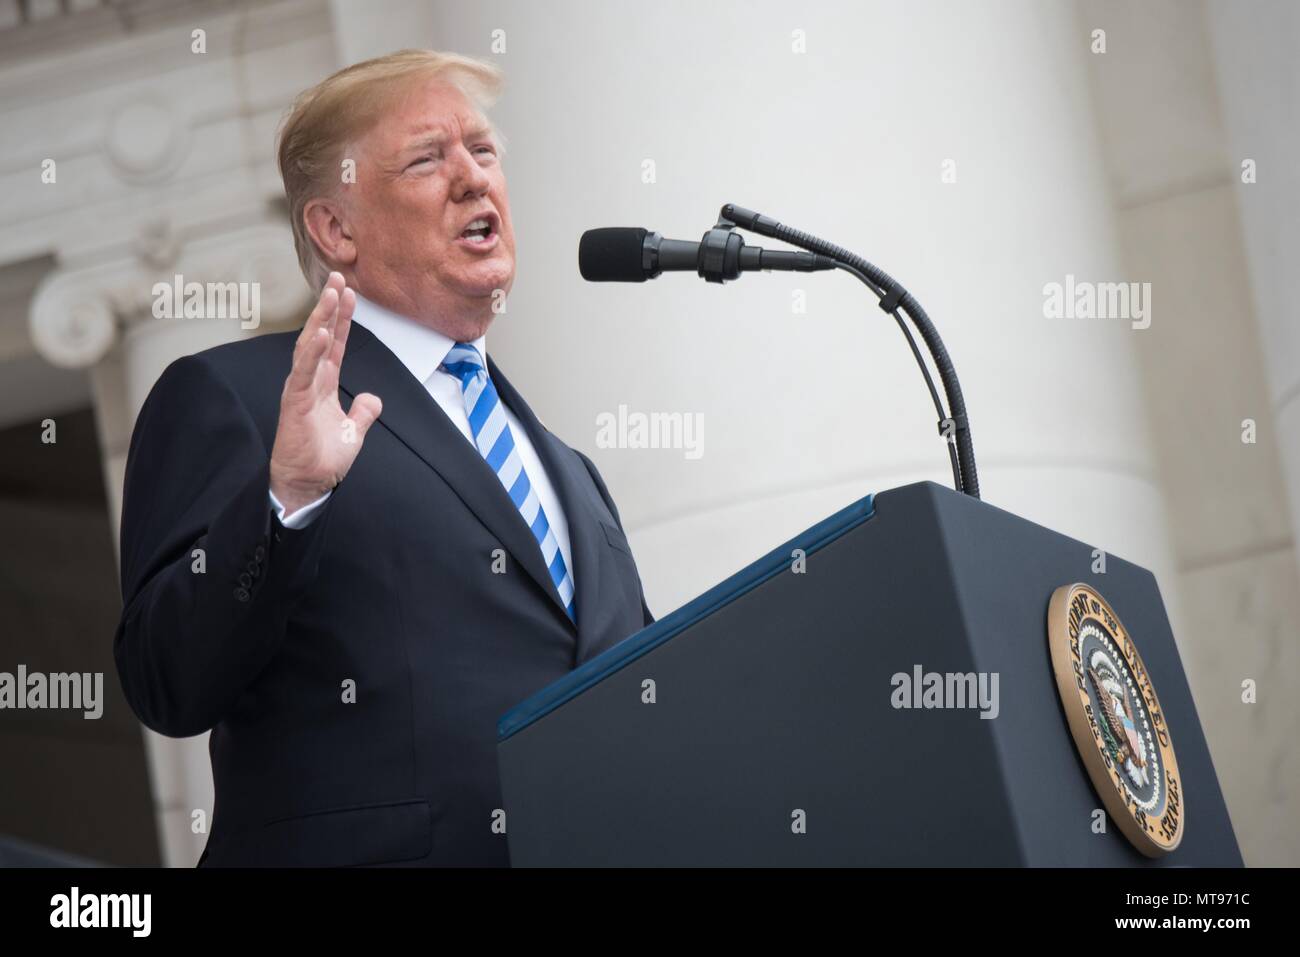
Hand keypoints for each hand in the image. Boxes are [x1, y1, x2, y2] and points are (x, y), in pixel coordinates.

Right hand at [269, 272, 381, 515]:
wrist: (308, 486)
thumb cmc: (323, 461)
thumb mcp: (353, 432)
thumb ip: (363, 413)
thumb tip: (373, 400)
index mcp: (323, 385)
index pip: (335, 345)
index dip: (342, 319)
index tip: (349, 293)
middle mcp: (310, 382)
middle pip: (320, 336)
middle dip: (330, 307)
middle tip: (338, 278)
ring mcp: (301, 390)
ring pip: (310, 346)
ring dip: (321, 319)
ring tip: (331, 294)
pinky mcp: (295, 403)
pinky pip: (303, 372)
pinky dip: (312, 352)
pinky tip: (321, 333)